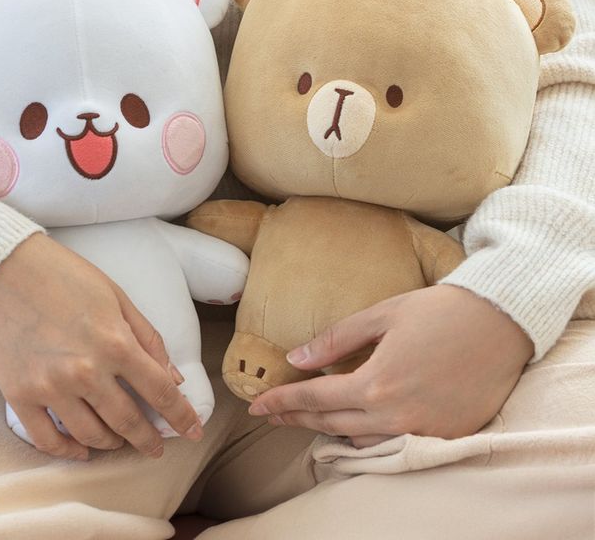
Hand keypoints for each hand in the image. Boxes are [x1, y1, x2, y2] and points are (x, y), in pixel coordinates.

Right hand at [0, 233, 202, 460]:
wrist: (1, 270)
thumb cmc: (64, 276)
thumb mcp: (117, 297)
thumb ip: (147, 338)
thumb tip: (173, 376)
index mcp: (115, 343)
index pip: (160, 391)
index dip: (181, 416)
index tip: (194, 431)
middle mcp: (86, 371)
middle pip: (128, 421)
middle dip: (148, 439)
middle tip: (157, 447)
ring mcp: (50, 387)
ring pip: (91, 434)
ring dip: (112, 443)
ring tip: (120, 441)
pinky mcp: (19, 395)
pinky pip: (48, 438)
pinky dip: (69, 450)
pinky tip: (82, 450)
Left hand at [249, 284, 533, 447]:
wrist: (500, 322)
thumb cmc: (438, 311)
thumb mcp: (381, 315)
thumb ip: (335, 341)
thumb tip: (295, 359)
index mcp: (376, 383)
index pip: (315, 399)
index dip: (282, 402)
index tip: (257, 405)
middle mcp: (396, 415)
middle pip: (332, 424)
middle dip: (296, 418)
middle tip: (271, 414)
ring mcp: (422, 431)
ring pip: (360, 440)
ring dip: (329, 429)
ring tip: (307, 418)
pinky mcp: (445, 436)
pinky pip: (393, 445)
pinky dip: (367, 437)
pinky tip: (355, 426)